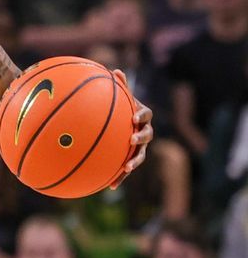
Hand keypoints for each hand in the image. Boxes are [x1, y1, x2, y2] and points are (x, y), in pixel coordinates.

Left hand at [110, 72, 152, 188]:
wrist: (125, 123)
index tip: (133, 118)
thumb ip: (120, 86)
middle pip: (148, 135)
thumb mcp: (121, 98)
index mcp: (142, 115)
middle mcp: (145, 131)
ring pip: (141, 155)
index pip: (146, 114)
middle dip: (140, 138)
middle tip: (132, 140)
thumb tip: (116, 71)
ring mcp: (140, 146)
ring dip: (134, 161)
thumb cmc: (122, 107)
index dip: (141, 116)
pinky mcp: (132, 158)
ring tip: (126, 168)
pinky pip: (127, 167)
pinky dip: (120, 177)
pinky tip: (110, 187)